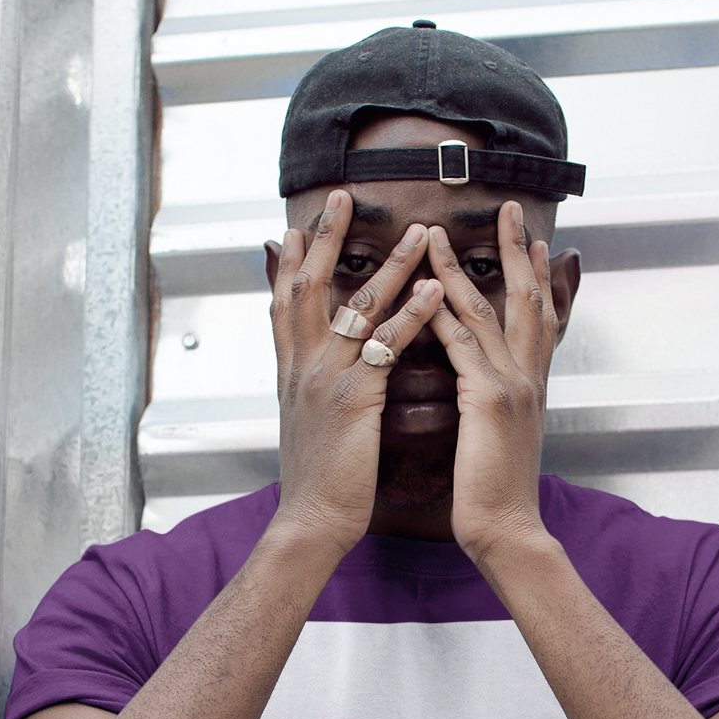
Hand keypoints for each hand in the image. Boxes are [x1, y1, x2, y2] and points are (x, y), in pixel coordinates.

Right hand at [269, 191, 444, 557]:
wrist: (311, 521)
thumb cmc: (318, 480)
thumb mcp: (309, 423)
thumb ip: (315, 389)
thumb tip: (322, 372)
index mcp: (291, 372)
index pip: (283, 304)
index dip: (287, 262)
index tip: (293, 227)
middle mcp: (302, 367)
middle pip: (307, 286)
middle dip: (322, 239)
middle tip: (339, 197)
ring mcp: (326, 379)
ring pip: (357, 306)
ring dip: (391, 264)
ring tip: (418, 231)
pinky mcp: (354, 399)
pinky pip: (386, 346)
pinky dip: (412, 314)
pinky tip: (434, 289)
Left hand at [425, 201, 558, 568]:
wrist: (509, 530)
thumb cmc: (495, 493)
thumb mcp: (501, 437)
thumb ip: (496, 403)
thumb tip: (485, 384)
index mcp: (530, 385)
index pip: (538, 318)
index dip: (536, 276)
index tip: (533, 240)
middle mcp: (527, 377)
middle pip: (528, 299)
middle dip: (519, 251)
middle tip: (511, 210)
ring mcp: (512, 386)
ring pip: (489, 312)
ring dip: (461, 268)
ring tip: (440, 233)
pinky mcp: (489, 402)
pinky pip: (463, 346)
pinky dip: (445, 314)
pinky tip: (428, 288)